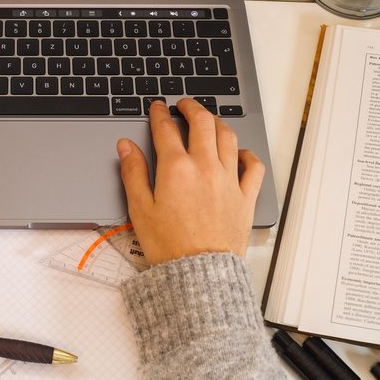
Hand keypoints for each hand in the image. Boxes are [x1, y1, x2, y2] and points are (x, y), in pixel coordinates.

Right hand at [117, 98, 264, 263]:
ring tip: (208, 120)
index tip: (157, 107)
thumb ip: (133, 172)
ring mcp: (229, 180)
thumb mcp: (139, 209)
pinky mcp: (245, 196)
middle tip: (184, 104)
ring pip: (228, 137)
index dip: (159, 113)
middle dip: (191, 107)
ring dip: (217, 122)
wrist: (199, 275)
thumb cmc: (168, 246)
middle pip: (202, 122)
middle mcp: (205, 167)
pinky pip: (253, 166)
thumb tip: (126, 146)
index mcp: (176, 169)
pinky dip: (246, 153)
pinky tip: (238, 152)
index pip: (166, 129)